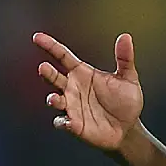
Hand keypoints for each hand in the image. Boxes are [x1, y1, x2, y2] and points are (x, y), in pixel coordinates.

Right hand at [33, 32, 144, 151]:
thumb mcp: (128, 78)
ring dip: (53, 99)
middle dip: (47, 73)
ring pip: (55, 100)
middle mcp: (73, 88)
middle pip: (54, 77)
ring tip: (54, 98)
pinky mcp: (74, 125)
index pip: (63, 57)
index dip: (50, 46)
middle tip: (43, 67)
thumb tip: (125, 36)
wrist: (128, 128)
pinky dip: (62, 122)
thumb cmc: (126, 101)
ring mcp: (72, 106)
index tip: (37, 37)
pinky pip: (62, 122)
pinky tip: (68, 121)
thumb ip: (125, 58)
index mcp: (83, 74)